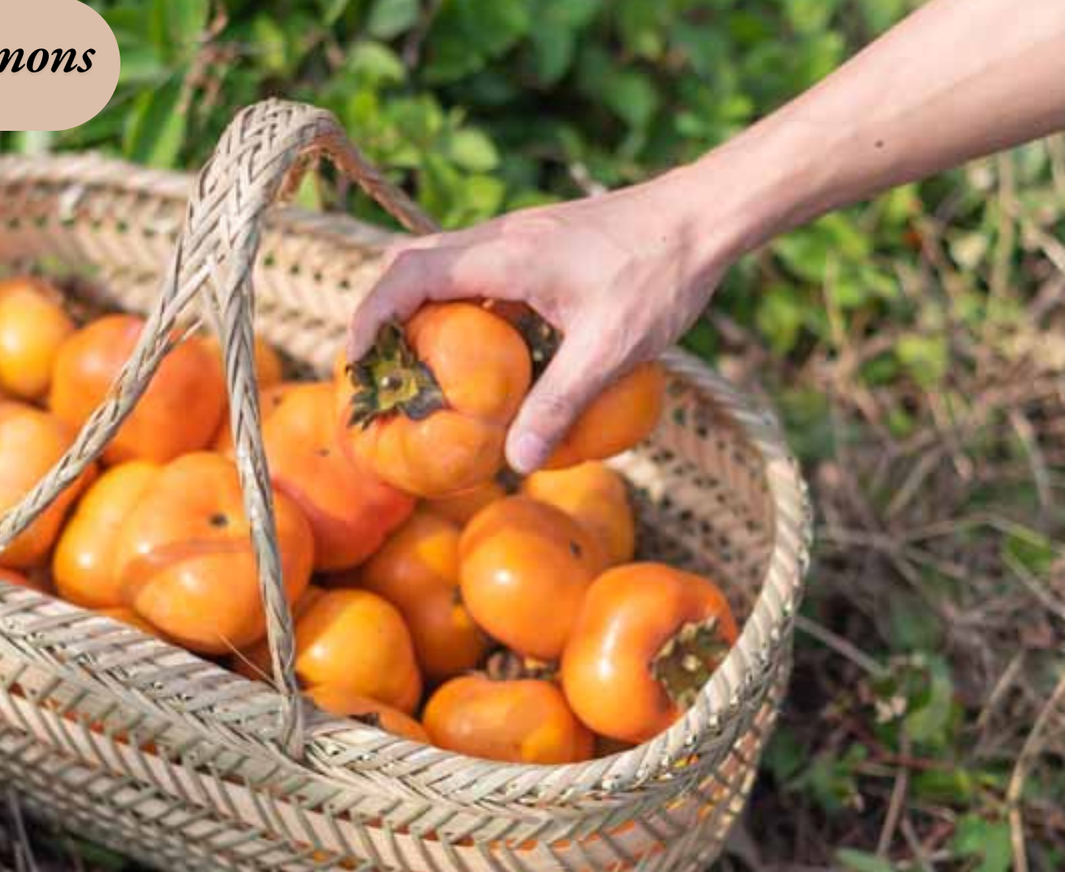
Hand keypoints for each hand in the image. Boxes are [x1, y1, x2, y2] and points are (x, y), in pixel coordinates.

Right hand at [348, 167, 746, 473]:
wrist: (707, 215)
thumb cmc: (661, 275)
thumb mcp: (611, 349)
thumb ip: (559, 404)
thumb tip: (515, 463)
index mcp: (504, 254)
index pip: (408, 274)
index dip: (371, 315)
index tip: (357, 362)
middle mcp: (501, 237)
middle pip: (411, 264)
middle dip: (383, 314)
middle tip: (383, 371)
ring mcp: (519, 236)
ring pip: (443, 264)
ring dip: (422, 310)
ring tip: (424, 370)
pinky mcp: (538, 245)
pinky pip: (478, 273)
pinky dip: (461, 309)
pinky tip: (489, 354)